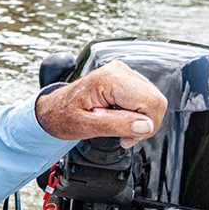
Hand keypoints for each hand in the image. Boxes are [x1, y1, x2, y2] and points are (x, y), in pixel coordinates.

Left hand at [35, 60, 166, 148]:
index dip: (147, 125)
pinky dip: (137, 114)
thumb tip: (146, 125)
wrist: (52, 110)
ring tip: (118, 128)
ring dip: (141, 120)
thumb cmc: (63, 116)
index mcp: (109, 79)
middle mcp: (119, 71)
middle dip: (145, 124)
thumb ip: (118, 125)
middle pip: (156, 101)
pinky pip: (145, 99)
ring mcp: (123, 73)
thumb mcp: (86, 126)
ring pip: (153, 101)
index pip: (151, 102)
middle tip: (124, 136)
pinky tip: (120, 120)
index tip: (128, 138)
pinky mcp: (125, 80)